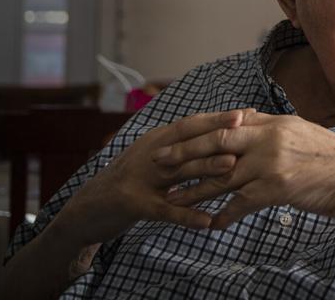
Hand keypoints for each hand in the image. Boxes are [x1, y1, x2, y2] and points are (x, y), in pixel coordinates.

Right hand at [53, 108, 255, 246]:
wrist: (87, 209)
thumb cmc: (131, 183)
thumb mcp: (155, 160)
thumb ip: (182, 150)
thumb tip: (218, 141)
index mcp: (157, 141)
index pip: (190, 125)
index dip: (217, 117)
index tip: (246, 112)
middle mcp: (150, 154)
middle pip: (187, 141)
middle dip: (216, 132)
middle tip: (244, 125)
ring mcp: (141, 179)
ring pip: (178, 171)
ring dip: (205, 167)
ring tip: (232, 164)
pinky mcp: (135, 206)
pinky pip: (165, 211)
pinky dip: (186, 216)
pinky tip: (207, 222)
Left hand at [155, 113, 334, 229]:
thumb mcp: (303, 134)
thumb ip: (276, 130)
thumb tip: (255, 122)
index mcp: (274, 123)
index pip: (227, 123)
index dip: (198, 131)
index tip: (175, 136)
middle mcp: (268, 139)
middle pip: (214, 144)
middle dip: (183, 153)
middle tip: (158, 161)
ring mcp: (270, 163)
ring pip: (220, 177)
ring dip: (193, 189)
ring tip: (170, 198)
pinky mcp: (276, 188)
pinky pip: (240, 204)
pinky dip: (223, 215)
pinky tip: (209, 225)